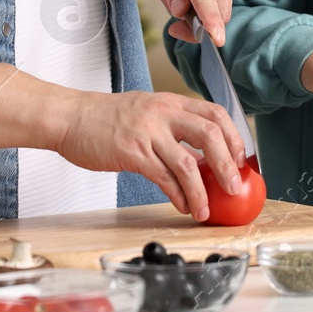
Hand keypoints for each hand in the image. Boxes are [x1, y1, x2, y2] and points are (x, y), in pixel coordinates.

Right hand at [52, 89, 246, 220]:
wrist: (71, 118)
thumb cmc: (107, 118)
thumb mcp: (147, 113)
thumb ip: (174, 130)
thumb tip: (202, 159)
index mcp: (171, 102)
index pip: (215, 113)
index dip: (234, 137)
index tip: (241, 160)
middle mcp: (163, 113)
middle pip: (210, 134)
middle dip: (227, 164)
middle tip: (235, 187)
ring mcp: (148, 132)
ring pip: (187, 163)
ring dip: (202, 191)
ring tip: (207, 210)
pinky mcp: (132, 153)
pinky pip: (163, 177)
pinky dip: (177, 195)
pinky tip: (183, 206)